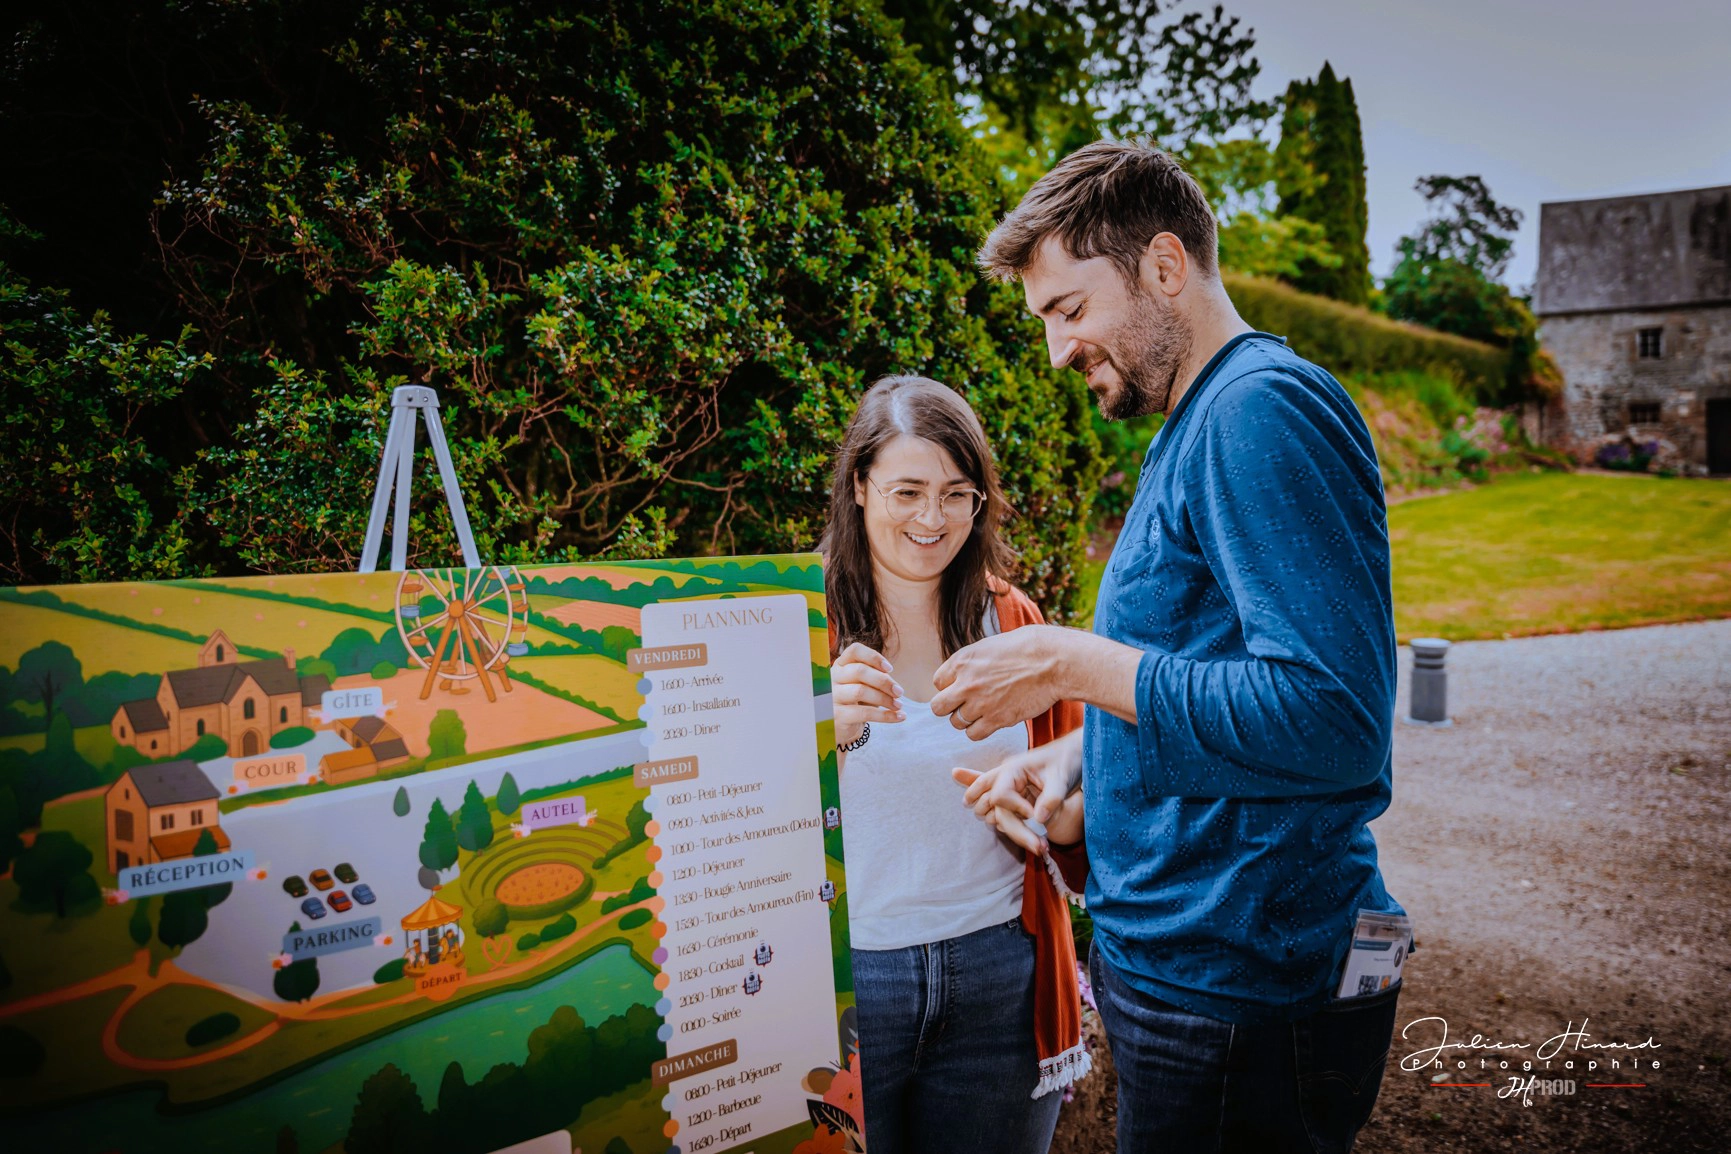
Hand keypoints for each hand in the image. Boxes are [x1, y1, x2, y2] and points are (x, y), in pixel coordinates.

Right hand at [831, 642, 904, 748]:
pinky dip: (885, 716)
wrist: (838, 727)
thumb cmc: (854, 701)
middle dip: (884, 681)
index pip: (854, 651)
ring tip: (898, 705)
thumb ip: (875, 679)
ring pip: (861, 691)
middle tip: (899, 692)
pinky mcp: (837, 715)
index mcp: (840, 665)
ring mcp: (832, 697)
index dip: (874, 657)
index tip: (890, 669)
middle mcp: (832, 678)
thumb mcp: (862, 685)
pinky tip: (898, 717)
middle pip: (859, 671)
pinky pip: (864, 713)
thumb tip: (893, 685)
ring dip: (885, 699)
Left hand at [930, 626, 1062, 739]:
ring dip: (967, 719)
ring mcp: (980, 703)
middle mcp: (966, 683)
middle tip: (966, 703)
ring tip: (984, 710)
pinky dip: (979, 731)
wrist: (1052, 661)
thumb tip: (960, 675)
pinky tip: (991, 720)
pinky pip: (974, 734)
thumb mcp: (989, 646)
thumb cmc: (1026, 648)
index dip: (950, 686)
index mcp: (962, 661)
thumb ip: (970, 663)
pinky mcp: (997, 719)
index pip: (938, 682)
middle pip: (939, 707)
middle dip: (950, 706)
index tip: (963, 686)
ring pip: (956, 722)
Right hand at [950, 729, 1084, 854]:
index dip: (1016, 809)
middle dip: (1016, 832)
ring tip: (1039, 845)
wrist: (1077, 755)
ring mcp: (1011, 792)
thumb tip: (1037, 821)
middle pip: (998, 811)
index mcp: (1013, 769)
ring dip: (1014, 833)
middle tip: (1040, 849)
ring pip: (998, 817)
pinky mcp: (1018, 801)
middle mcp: (1006, 780)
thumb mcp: (1062, 778)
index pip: (999, 795)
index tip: (1037, 816)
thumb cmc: (1068, 760)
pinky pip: (1007, 819)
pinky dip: (1019, 831)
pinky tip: (1037, 839)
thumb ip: (1050, 798)